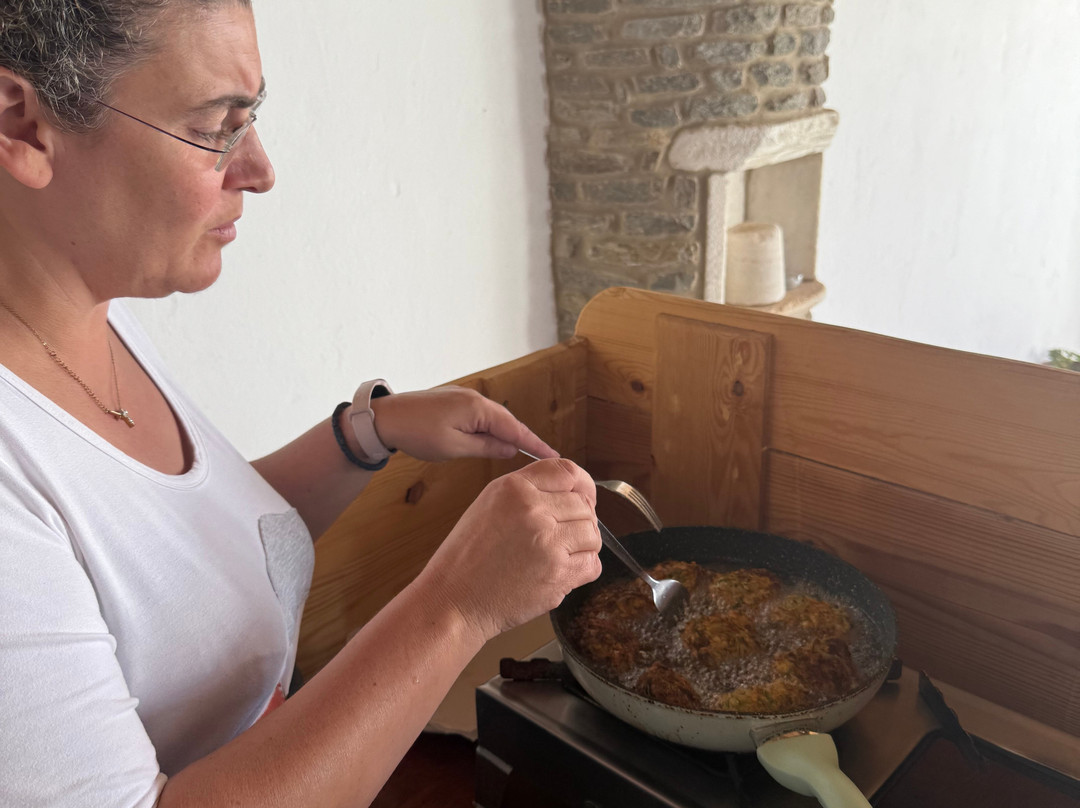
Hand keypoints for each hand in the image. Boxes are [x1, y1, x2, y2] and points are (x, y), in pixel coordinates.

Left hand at [368, 385, 557, 461]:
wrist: (385, 418)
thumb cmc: (417, 434)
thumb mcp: (454, 448)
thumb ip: (485, 448)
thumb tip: (509, 449)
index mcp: (477, 408)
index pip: (514, 429)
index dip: (535, 444)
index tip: (554, 456)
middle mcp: (475, 398)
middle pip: (507, 421)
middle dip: (525, 439)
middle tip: (545, 457)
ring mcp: (464, 397)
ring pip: (494, 418)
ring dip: (508, 434)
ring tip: (524, 452)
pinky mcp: (454, 401)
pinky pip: (481, 415)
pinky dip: (492, 428)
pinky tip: (495, 440)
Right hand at [417, 458, 601, 640]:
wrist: (453, 600)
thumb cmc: (467, 557)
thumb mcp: (489, 505)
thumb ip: (528, 492)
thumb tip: (570, 493)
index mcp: (515, 488)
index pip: (567, 471)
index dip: (583, 484)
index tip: (585, 496)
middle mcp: (533, 510)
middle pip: (584, 505)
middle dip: (580, 520)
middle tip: (564, 535)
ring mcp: (548, 543)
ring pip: (593, 534)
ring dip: (583, 545)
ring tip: (561, 554)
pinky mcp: (558, 574)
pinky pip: (593, 564)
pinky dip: (584, 568)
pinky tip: (563, 570)